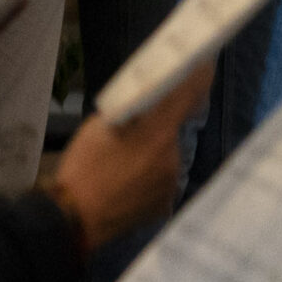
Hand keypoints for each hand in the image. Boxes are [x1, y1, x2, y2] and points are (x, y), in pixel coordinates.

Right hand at [50, 64, 210, 249]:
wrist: (74, 219)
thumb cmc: (83, 166)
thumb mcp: (101, 126)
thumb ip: (131, 111)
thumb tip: (148, 100)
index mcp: (157, 133)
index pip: (188, 94)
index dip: (200, 76)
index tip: (207, 63)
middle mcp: (173, 158)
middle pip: (171, 132)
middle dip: (155, 130)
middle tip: (127, 139)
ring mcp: (171, 185)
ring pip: (165, 159)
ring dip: (150, 157)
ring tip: (120, 168)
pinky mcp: (166, 205)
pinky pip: (161, 182)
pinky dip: (148, 180)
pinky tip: (125, 186)